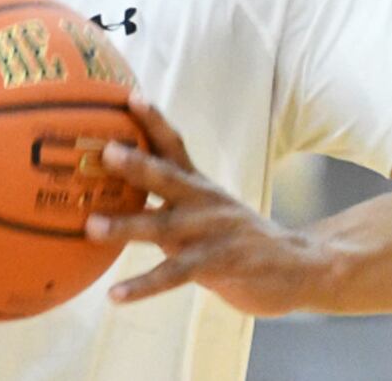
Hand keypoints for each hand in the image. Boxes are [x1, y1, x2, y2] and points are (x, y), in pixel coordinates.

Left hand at [85, 95, 326, 315]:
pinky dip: (143, 285)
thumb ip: (168, 200)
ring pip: (163, 226)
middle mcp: (203, 202)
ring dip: (126, 226)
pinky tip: (114, 295)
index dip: (153, 120)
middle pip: (166, 176)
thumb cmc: (237, 237)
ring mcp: (210, 232)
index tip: (130, 96)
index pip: (174, 144)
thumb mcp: (206, 209)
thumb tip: (111, 194)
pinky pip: (173, 275)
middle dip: (135, 163)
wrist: (299, 266)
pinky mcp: (217, 265)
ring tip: (91, 226)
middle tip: (105, 151)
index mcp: (198, 185)